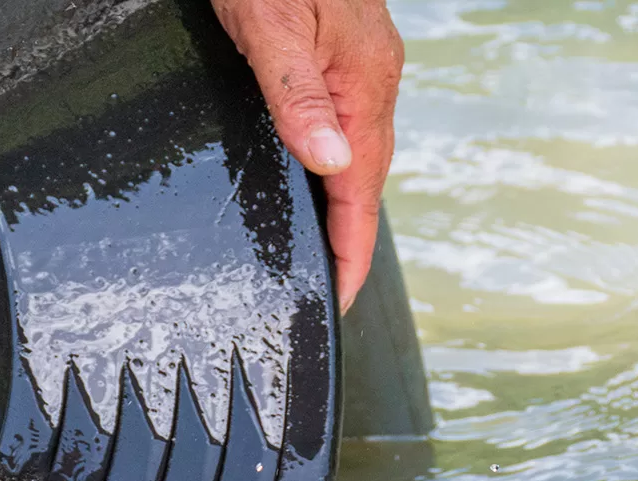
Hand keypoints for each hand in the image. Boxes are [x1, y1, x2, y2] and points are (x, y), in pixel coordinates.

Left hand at [212, 0, 404, 310]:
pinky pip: (341, 117)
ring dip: (343, 200)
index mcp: (364, 78)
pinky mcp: (336, 43)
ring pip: (355, 146)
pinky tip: (313, 170)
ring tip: (326, 248)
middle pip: (365, 174)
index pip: (361, 189)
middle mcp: (369, 73)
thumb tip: (331, 162)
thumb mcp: (268, 25)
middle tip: (331, 289)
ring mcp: (356, 58)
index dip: (350, 250)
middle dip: (350, 237)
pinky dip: (332, 159)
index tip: (340, 298)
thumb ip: (297, 95)